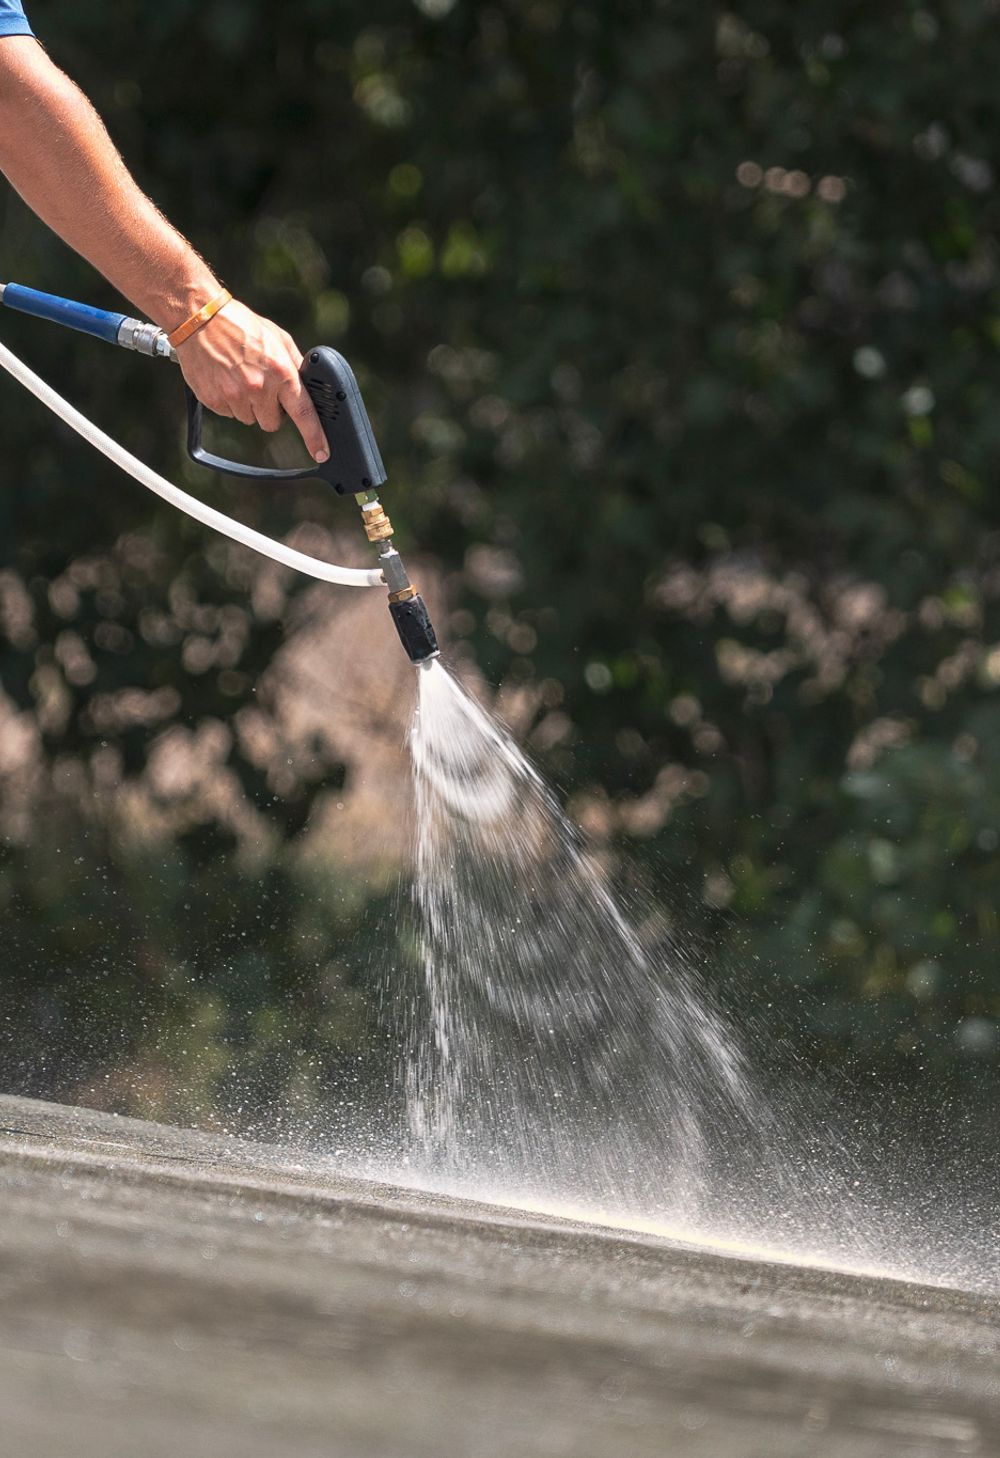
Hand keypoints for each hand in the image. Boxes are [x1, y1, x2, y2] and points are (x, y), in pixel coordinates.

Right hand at [174, 299, 328, 462]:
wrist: (199, 319)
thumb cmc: (240, 325)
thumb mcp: (277, 338)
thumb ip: (294, 364)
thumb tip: (308, 384)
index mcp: (280, 373)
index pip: (303, 413)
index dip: (315, 437)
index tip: (322, 453)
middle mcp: (259, 388)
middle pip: (272, 424)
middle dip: (271, 412)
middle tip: (262, 389)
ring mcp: (235, 396)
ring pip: (249, 419)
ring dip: (248, 406)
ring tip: (240, 378)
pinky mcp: (214, 401)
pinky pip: (229, 413)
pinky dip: (229, 401)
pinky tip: (225, 379)